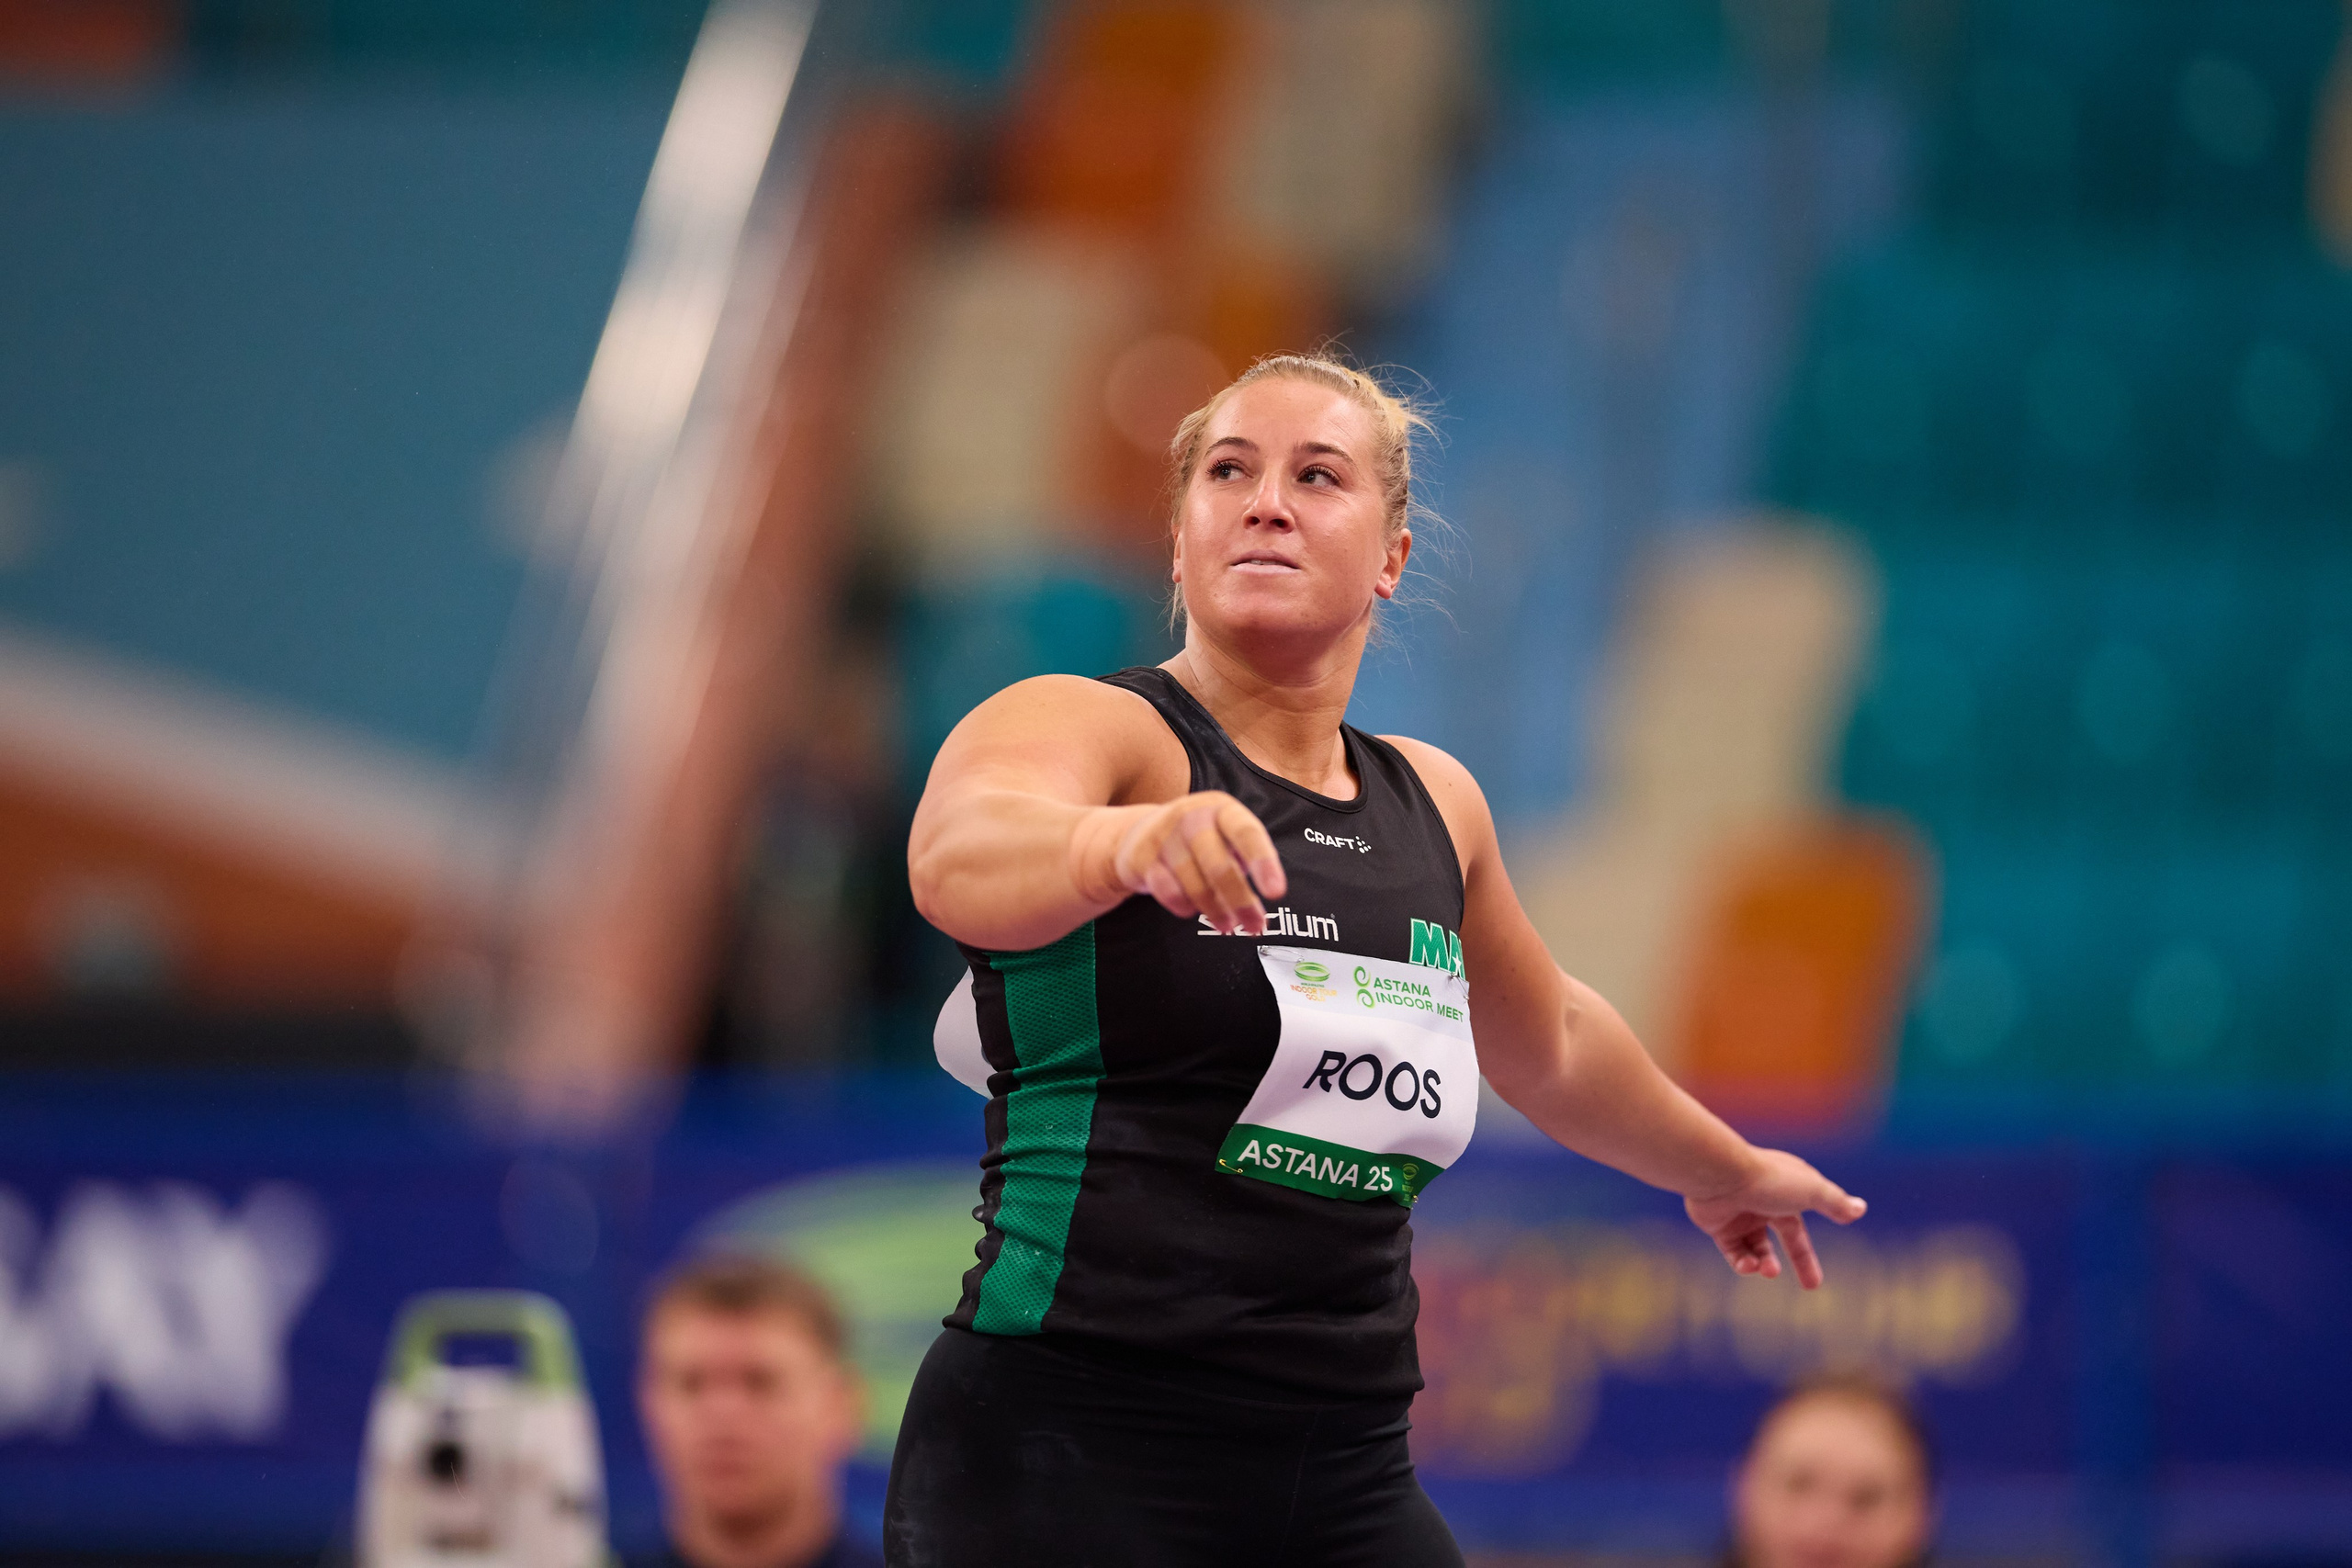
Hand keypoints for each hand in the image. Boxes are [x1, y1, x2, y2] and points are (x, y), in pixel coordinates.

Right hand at [1095, 791, 1285, 933]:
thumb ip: (1242, 867)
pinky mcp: (1141, 858)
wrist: (1139, 833)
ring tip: (1227, 925)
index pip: (1247, 834)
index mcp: (1221, 809)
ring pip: (1195, 884)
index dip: (1264, 864)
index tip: (1276, 893)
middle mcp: (1192, 817)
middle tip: (1255, 927)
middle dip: (1240, 901)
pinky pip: (1167, 891)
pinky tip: (1191, 911)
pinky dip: (1183, 906)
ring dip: (1215, 910)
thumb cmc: (1198, 842)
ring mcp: (1164, 836)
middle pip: (1219, 866)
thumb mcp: (1224, 840)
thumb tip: (1256, 913)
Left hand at [1683, 1148, 1865, 1289]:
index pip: (1802, 1225)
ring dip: (1766, 1264)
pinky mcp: (1717, 1225)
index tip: (1820, 1276)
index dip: (1810, 1250)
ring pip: (1757, 1248)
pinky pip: (1733, 1252)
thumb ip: (1835, 1202)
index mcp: (1785, 1191)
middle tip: (1812, 1286)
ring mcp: (1739, 1214)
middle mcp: (1762, 1202)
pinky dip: (1742, 1262)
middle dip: (1797, 1262)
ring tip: (1768, 1270)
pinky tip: (1748, 1265)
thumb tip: (1861, 1209)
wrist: (1720, 1175)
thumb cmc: (1769, 1181)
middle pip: (1784, 1237)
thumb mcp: (1811, 1191)